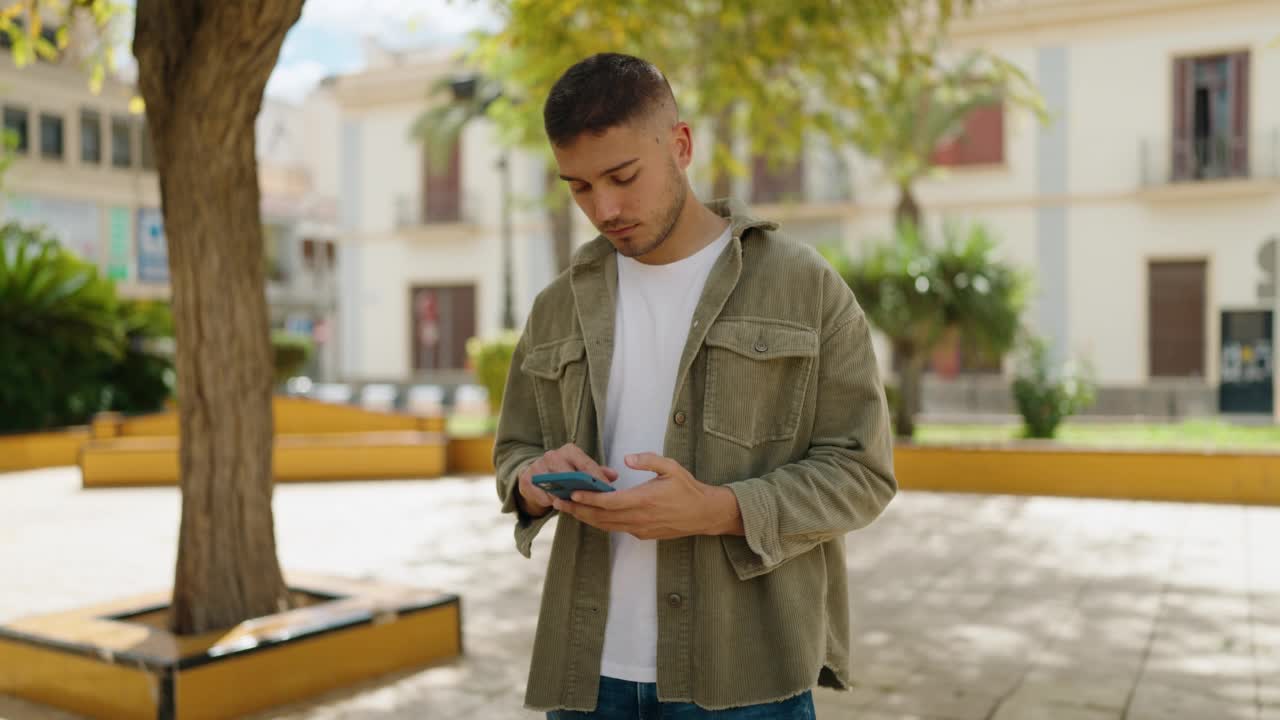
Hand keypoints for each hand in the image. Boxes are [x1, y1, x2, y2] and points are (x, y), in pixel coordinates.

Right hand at [517, 443, 618, 518]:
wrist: (535, 475)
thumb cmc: (563, 472)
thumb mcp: (580, 469)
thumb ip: (597, 472)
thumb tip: (614, 476)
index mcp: (569, 450)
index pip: (586, 464)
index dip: (597, 479)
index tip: (607, 491)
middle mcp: (553, 455)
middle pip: (571, 475)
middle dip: (583, 490)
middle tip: (594, 502)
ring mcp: (538, 467)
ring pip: (557, 487)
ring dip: (567, 498)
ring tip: (578, 506)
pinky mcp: (527, 479)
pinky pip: (543, 495)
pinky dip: (552, 502)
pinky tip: (559, 505)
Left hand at [552, 452, 741, 539]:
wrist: (704, 514)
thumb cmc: (688, 488)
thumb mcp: (672, 467)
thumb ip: (648, 460)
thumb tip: (627, 459)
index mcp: (644, 500)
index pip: (609, 502)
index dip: (589, 499)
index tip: (572, 494)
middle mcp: (639, 518)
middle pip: (601, 518)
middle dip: (577, 511)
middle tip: (558, 502)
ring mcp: (640, 528)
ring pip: (606, 526)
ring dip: (585, 518)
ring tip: (567, 508)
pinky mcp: (642, 534)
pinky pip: (615, 529)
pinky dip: (600, 522)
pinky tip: (589, 514)